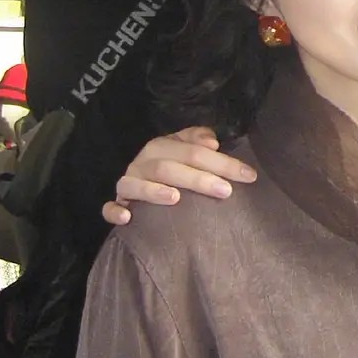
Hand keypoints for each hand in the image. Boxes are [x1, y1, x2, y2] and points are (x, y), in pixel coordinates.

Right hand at [102, 128, 255, 225]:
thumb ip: (198, 140)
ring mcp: (128, 182)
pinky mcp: (117, 202)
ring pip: (135, 184)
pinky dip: (115, 211)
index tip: (248, 176)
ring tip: (175, 198)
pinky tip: (128, 218)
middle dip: (198, 178)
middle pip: (168, 167)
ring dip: (153, 191)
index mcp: (162, 146)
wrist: (140, 181)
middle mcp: (143, 163)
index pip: (194, 152)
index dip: (222, 163)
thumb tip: (212, 142)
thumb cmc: (172, 165)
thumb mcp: (185, 148)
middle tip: (225, 191)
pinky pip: (109, 207)